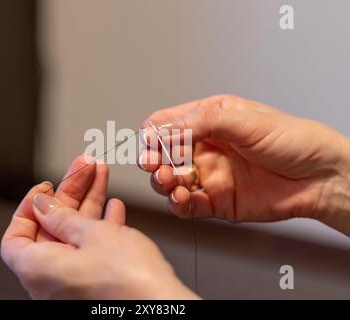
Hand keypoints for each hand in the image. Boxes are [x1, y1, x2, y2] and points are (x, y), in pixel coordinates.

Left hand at [1, 155, 197, 298]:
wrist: (162, 306)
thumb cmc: (126, 279)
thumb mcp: (91, 234)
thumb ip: (63, 217)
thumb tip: (43, 204)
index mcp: (38, 269)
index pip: (16, 235)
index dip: (28, 207)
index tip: (46, 187)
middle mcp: (52, 280)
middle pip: (51, 228)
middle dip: (70, 193)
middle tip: (85, 168)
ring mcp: (76, 282)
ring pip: (76, 234)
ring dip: (90, 202)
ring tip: (101, 175)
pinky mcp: (98, 282)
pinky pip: (93, 249)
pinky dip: (101, 226)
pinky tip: (114, 208)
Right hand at [139, 95, 349, 234]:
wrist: (320, 177)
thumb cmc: (293, 140)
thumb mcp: (246, 121)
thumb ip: (203, 122)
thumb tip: (166, 129)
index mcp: (211, 120)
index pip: (170, 123)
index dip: (155, 131)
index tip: (150, 140)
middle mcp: (206, 148)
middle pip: (164, 154)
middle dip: (152, 158)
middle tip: (151, 163)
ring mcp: (210, 175)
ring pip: (172, 181)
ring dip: (163, 182)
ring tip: (167, 180)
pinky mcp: (217, 201)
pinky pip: (189, 205)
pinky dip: (179, 204)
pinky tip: (180, 199)